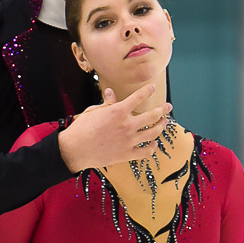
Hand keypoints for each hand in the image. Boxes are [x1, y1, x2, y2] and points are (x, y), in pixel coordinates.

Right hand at [58, 84, 172, 172]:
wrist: (75, 150)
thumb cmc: (82, 129)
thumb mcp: (93, 111)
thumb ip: (106, 103)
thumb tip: (110, 92)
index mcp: (119, 111)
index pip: (138, 97)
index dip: (147, 91)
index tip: (152, 88)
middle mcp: (127, 125)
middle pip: (152, 116)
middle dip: (162, 110)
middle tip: (168, 107)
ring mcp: (129, 140)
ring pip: (152, 133)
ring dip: (161, 127)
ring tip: (164, 123)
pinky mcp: (127, 154)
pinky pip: (145, 152)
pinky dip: (152, 148)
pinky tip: (154, 144)